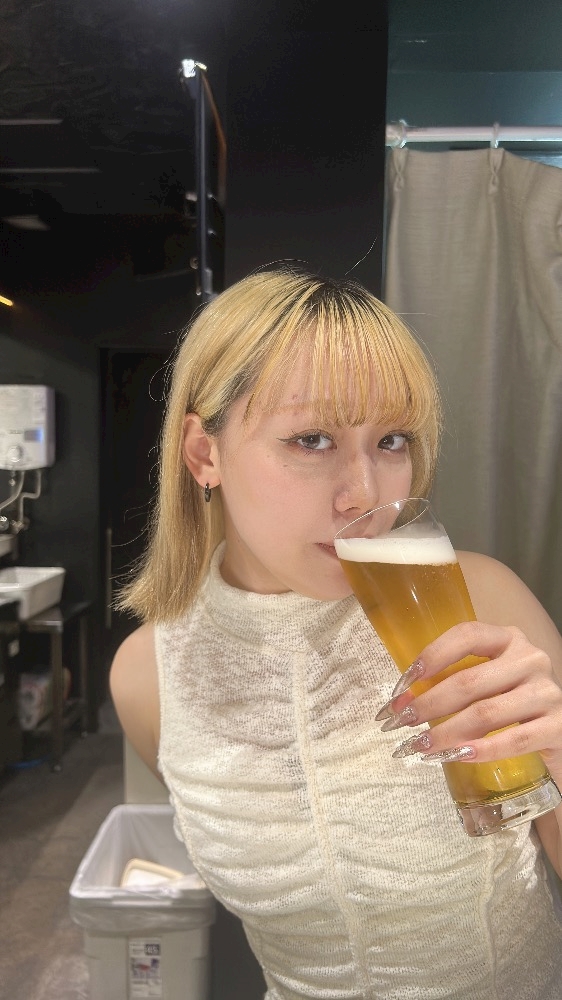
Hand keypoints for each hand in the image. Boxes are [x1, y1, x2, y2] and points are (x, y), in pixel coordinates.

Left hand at [376, 621, 561, 770]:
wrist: (559, 732)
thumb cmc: (513, 703)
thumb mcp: (489, 681)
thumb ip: (456, 682)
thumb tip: (404, 701)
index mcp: (508, 639)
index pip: (466, 635)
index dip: (432, 656)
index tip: (404, 683)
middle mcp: (530, 659)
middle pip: (468, 681)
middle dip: (428, 704)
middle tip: (400, 723)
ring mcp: (546, 692)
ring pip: (485, 713)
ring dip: (446, 732)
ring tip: (420, 747)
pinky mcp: (558, 726)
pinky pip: (514, 740)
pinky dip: (482, 750)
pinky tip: (457, 756)